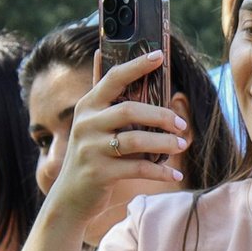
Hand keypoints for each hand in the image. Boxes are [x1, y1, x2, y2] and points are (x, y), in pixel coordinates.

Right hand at [52, 53, 187, 222]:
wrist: (69, 198)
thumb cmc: (90, 155)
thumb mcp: (91, 123)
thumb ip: (103, 95)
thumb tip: (100, 52)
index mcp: (87, 106)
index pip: (113, 78)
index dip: (136, 65)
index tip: (160, 55)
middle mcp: (86, 124)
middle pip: (130, 110)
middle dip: (160, 115)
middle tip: (181, 124)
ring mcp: (91, 149)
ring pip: (136, 140)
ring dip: (165, 143)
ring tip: (181, 145)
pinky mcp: (99, 173)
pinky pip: (137, 169)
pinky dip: (160, 172)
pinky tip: (175, 175)